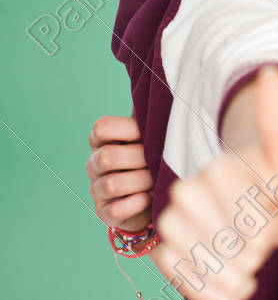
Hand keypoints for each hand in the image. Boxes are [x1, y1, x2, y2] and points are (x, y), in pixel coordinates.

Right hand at [88, 115, 152, 231]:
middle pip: (107, 157)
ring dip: (141, 182)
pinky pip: (116, 210)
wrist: (157, 193)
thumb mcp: (153, 133)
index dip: (126, 129)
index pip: (101, 128)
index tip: (147, 134)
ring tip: (156, 180)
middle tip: (157, 160)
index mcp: (103, 140)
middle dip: (138, 159)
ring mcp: (97, 189)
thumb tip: (160, 86)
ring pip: (111, 184)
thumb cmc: (156, 155)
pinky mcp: (104, 213)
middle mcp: (95, 164)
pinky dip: (137, 204)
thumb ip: (150, 114)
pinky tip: (150, 197)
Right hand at [150, 67, 277, 299]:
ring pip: (199, 260)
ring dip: (232, 272)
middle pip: (223, 239)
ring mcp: (173, 224)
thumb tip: (269, 72)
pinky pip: (182, 279)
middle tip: (265, 244)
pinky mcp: (167, 253)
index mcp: (216, 168)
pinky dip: (211, 291)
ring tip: (252, 267)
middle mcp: (185, 192)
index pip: (243, 216)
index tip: (277, 218)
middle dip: (251, 248)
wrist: (262, 200)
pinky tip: (236, 290)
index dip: (265, 225)